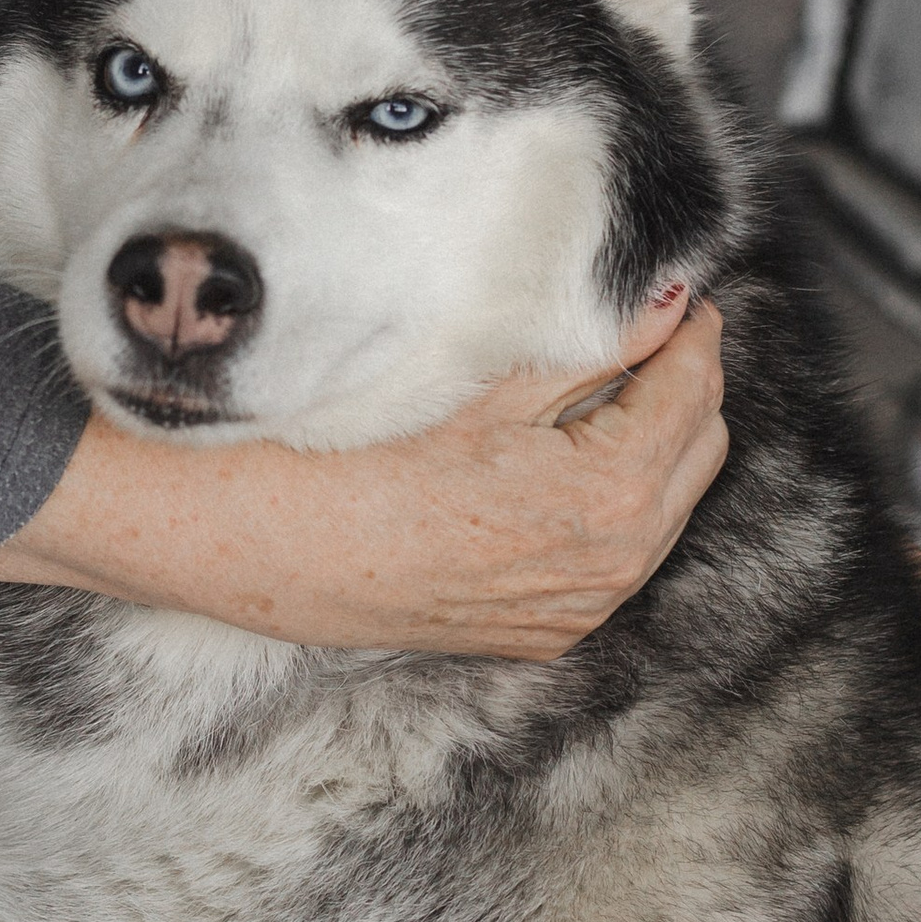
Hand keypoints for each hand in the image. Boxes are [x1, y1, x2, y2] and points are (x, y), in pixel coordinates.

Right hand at [0, 290, 726, 656]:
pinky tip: (566, 457)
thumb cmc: (329, 456)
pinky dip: (609, 507)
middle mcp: (594, 575)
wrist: (228, 545)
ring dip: (651, 447)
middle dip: (684, 387)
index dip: (691, 332)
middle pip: (692, 459)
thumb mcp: (468, 385)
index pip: (690, 396)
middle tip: (648, 322)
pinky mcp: (521, 634)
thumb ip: (581, 350)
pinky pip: (604, 564)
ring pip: (656, 517)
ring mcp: (560, 615)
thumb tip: (666, 302)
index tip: (677, 287)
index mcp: (597, 503)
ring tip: (610, 378)